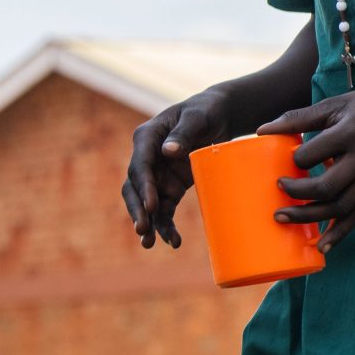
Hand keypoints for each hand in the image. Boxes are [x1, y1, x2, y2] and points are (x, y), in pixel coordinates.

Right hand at [122, 90, 234, 248]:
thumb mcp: (198, 117)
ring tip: (150, 243)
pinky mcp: (169, 186)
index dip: (144, 186)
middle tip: (143, 230)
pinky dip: (165, 225)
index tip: (152, 206)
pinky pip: (163, 209)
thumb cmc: (206, 111)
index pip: (140, 164)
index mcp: (147, 137)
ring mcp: (157, 174)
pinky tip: (172, 241)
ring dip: (147, 223)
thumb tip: (168, 151)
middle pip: (135, 187)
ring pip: (145, 203)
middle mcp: (147, 157)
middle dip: (137, 209)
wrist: (220, 116)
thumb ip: (183, 132)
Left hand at [258, 76, 354, 250]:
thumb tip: (261, 130)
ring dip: (310, 217)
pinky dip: (339, 233)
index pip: (313, 154)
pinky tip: (322, 247)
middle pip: (326, 187)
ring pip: (340, 207)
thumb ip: (299, 117)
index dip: (295, 158)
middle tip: (278, 189)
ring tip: (284, 218)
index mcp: (350, 134)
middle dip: (297, 193)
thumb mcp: (337, 104)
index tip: (285, 157)